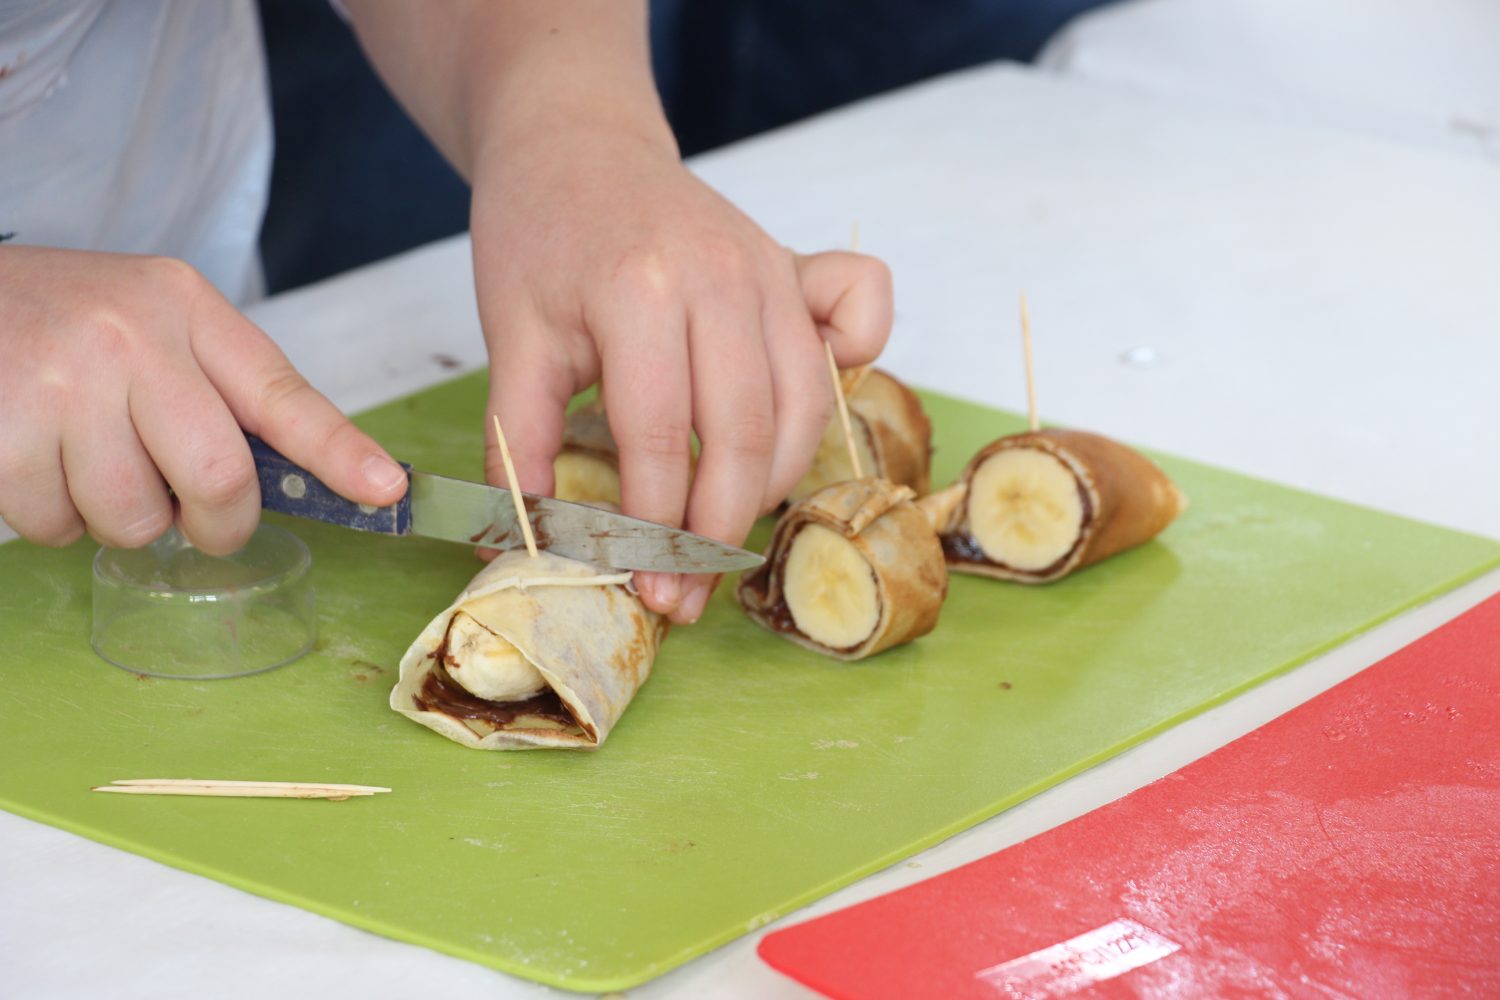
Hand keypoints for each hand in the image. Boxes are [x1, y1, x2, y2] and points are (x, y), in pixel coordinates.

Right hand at [0, 247, 407, 554]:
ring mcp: (63, 383)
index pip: (283, 393)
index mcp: (183, 307)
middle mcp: (131, 337)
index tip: (386, 489)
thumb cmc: (55, 321)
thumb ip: (218, 388)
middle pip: (220, 480)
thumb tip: (307, 478)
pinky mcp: (2, 432)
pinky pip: (57, 525)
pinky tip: (34, 463)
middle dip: (216, 524)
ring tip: (85, 463)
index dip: (340, 453)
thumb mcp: (148, 321)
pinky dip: (52, 518)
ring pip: (135, 519)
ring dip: (118, 520)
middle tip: (194, 518)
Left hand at [473, 125, 892, 623]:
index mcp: (640, 290)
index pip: (662, 440)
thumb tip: (522, 546)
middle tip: (685, 592)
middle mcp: (723, 276)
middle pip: (745, 436)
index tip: (641, 588)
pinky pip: (860, 322)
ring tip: (719, 533)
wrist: (577, 144)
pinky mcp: (797, 266)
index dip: (652, 529)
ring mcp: (770, 268)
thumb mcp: (510, 338)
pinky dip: (848, 378)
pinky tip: (790, 423)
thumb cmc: (539, 236)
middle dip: (716, 534)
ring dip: (769, 486)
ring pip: (803, 408)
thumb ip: (519, 445)